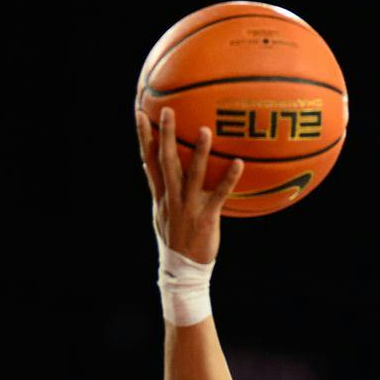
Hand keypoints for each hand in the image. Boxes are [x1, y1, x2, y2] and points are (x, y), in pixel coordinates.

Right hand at [136, 106, 241, 263]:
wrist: (183, 269)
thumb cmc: (175, 238)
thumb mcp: (161, 213)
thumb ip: (157, 187)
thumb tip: (146, 164)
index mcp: (161, 194)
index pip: (149, 160)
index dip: (143, 137)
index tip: (140, 112)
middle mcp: (172, 197)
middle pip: (166, 161)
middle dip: (166, 135)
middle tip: (168, 110)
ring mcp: (188, 207)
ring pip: (192, 175)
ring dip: (199, 152)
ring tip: (205, 130)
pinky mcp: (205, 218)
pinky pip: (219, 194)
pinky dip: (229, 178)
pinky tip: (238, 162)